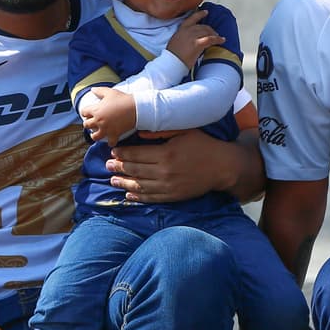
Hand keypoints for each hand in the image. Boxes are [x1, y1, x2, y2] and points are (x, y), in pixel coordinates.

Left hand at [83, 86, 136, 146]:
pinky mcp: (114, 134)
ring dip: (95, 135)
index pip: (83, 112)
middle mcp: (99, 120)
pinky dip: (110, 143)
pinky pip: (110, 143)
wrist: (136, 108)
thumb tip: (92, 89)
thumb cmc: (123, 99)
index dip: (86, 112)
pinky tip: (111, 140)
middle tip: (92, 123)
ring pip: (94, 136)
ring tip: (98, 133)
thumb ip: (99, 91)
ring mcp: (106, 129)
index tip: (88, 112)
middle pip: (86, 125)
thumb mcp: (110, 92)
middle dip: (88, 123)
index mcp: (96, 110)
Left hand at [107, 128, 227, 202]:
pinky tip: (129, 194)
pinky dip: (138, 196)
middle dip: (119, 167)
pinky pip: (152, 197)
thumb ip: (162, 132)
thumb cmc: (204, 145)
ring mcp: (169, 185)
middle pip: (135, 170)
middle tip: (107, 165)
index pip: (137, 154)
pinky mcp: (174, 196)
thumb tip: (140, 133)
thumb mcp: (184, 131)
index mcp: (166, 153)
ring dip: (124, 182)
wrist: (222, 166)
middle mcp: (165, 171)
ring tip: (113, 180)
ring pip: (140, 185)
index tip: (113, 152)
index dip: (123, 153)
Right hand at [166, 9, 222, 68]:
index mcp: (181, 30)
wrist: (171, 62)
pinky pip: (210, 39)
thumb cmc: (173, 56)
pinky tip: (222, 40)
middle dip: (210, 29)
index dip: (200, 14)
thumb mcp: (176, 42)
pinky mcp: (197, 43)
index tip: (206, 12)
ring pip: (207, 31)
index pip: (191, 18)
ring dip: (214, 34)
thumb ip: (184, 37)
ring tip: (219, 38)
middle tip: (215, 33)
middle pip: (202, 26)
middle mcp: (187, 30)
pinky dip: (218, 39)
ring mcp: (192, 36)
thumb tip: (192, 40)